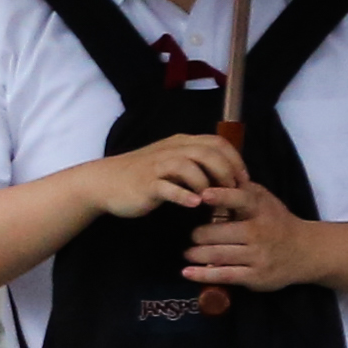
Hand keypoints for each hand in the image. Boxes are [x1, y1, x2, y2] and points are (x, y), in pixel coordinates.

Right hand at [83, 132, 247, 223]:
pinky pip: (169, 187)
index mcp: (181, 143)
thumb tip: (223, 175)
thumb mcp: (170, 161)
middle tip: (234, 192)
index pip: (217, 143)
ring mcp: (158, 166)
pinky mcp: (147, 184)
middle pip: (208, 153)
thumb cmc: (141, 174)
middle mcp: (172, 150)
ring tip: (214, 200)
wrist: (104, 182)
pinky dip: (184, 195)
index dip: (235, 160)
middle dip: (226, 173)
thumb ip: (194, 163)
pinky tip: (194, 205)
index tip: (243, 180)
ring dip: (207, 184)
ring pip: (191, 167)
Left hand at [180, 177, 323, 294]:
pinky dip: (202, 274)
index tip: (203, 194)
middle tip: (191, 236)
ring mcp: (258, 255)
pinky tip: (187, 272)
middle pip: (219, 233)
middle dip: (198, 235)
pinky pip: (224, 275)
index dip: (222, 197)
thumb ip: (242, 191)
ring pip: (218, 254)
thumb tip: (212, 178)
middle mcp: (260, 232)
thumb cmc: (276, 222)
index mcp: (262, 209)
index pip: (242, 200)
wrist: (307, 251)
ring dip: (195, 254)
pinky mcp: (256, 276)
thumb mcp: (265, 201)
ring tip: (187, 252)